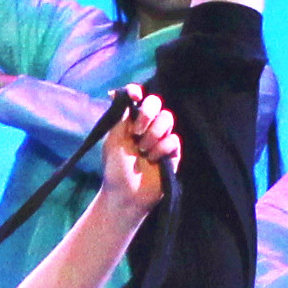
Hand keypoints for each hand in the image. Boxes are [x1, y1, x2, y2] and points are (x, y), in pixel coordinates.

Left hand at [78, 89, 178, 226]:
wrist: (126, 195)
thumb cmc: (115, 169)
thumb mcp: (113, 139)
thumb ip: (119, 116)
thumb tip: (116, 93)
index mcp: (131, 120)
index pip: (138, 97)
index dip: (137, 92)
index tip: (135, 95)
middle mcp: (147, 126)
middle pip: (156, 103)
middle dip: (148, 113)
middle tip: (137, 131)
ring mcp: (161, 138)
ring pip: (167, 118)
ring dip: (154, 133)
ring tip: (143, 150)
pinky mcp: (173, 153)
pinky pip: (174, 140)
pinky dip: (161, 148)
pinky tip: (153, 159)